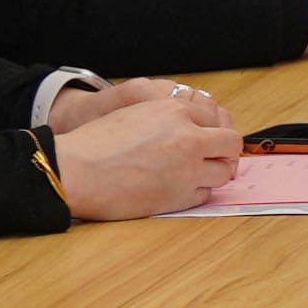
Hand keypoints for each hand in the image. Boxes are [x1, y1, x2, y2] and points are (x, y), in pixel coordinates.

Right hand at [43, 81, 239, 220]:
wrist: (77, 171)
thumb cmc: (96, 143)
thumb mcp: (137, 113)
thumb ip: (169, 117)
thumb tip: (194, 128)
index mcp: (175, 110)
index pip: (216, 117)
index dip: (211, 130)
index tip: (207, 139)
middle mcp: (188, 137)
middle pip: (231, 143)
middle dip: (224, 151)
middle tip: (212, 158)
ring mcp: (188, 169)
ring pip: (223, 172)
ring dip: (212, 173)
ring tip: (192, 175)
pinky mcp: (180, 197)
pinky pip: (205, 195)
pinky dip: (196, 192)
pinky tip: (178, 188)